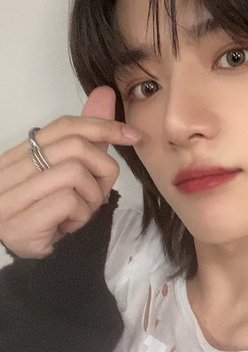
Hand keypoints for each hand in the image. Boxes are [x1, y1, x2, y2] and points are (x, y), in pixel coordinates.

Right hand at [0, 86, 140, 258]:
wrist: (11, 257)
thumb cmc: (43, 213)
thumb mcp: (64, 172)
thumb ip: (84, 138)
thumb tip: (105, 94)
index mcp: (20, 154)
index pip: (63, 126)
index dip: (102, 125)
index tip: (131, 135)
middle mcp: (9, 170)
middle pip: (75, 147)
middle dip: (103, 169)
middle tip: (99, 192)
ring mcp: (11, 196)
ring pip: (75, 174)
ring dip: (91, 197)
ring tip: (79, 212)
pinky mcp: (20, 222)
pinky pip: (69, 202)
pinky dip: (80, 216)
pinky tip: (68, 226)